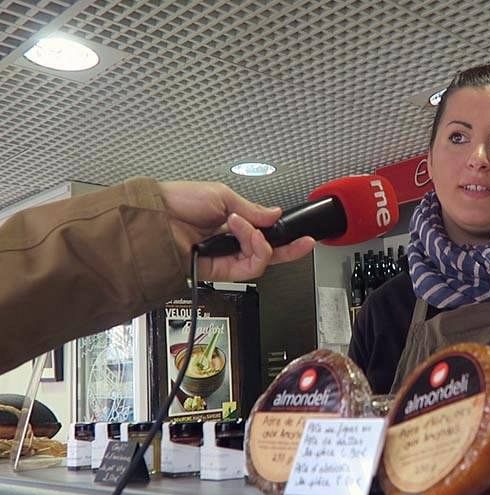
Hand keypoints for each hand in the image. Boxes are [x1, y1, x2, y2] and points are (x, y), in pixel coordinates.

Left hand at [159, 181, 314, 280]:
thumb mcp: (221, 195)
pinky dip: (252, 249)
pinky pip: (249, 268)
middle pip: (267, 252)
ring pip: (260, 260)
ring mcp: (226, 258)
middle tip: (302, 242)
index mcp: (230, 221)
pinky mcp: (220, 271)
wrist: (155, 218)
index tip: (301, 234)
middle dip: (287, 248)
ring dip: (259, 241)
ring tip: (244, 226)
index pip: (264, 233)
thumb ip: (251, 209)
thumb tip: (274, 214)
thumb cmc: (177, 202)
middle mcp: (229, 242)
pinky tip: (243, 233)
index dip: (283, 235)